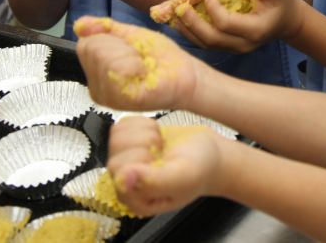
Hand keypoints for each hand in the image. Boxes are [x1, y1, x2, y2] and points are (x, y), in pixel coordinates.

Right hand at [75, 17, 201, 110]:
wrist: (187, 75)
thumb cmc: (162, 58)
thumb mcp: (131, 36)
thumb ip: (105, 29)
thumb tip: (80, 24)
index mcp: (97, 73)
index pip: (84, 44)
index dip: (110, 38)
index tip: (130, 46)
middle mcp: (97, 88)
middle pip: (91, 49)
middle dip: (120, 45)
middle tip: (138, 56)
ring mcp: (109, 97)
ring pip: (103, 58)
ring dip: (130, 54)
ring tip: (142, 66)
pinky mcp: (123, 101)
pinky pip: (117, 70)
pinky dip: (135, 65)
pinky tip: (145, 74)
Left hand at [106, 117, 224, 216]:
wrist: (211, 152)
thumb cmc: (201, 168)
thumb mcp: (183, 176)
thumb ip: (153, 181)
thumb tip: (123, 178)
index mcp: (138, 201)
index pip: (119, 175)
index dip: (140, 160)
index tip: (160, 159)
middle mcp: (128, 184)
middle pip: (115, 156)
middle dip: (144, 146)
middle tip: (162, 151)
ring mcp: (127, 163)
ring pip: (116, 138)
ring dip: (143, 134)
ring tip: (160, 144)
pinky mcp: (129, 144)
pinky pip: (121, 127)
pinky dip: (141, 124)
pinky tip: (156, 136)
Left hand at [153, 0, 300, 53]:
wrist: (286, 19)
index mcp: (255, 30)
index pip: (225, 23)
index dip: (211, 7)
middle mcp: (244, 45)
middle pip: (210, 39)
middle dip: (191, 22)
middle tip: (179, 5)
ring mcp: (235, 49)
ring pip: (204, 45)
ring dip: (186, 29)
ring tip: (174, 11)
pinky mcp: (227, 47)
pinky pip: (204, 44)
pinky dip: (190, 32)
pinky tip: (180, 19)